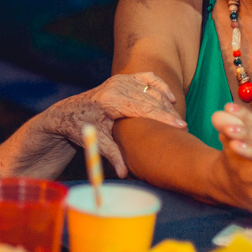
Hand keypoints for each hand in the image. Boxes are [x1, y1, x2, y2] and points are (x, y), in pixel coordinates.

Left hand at [2, 72, 183, 178]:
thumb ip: (112, 155)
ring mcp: (120, 80)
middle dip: (169, 114)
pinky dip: (160, 85)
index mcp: (110, 100)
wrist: (68, 112)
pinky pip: (148, 78)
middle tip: (184, 130)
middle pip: (152, 99)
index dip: (164, 118)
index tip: (181, 128)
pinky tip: (169, 97)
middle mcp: (116, 86)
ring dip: (166, 103)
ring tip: (177, 120)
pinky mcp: (123, 78)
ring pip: (152, 89)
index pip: (144, 108)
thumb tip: (124, 173)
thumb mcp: (96, 142)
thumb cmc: (81, 128)